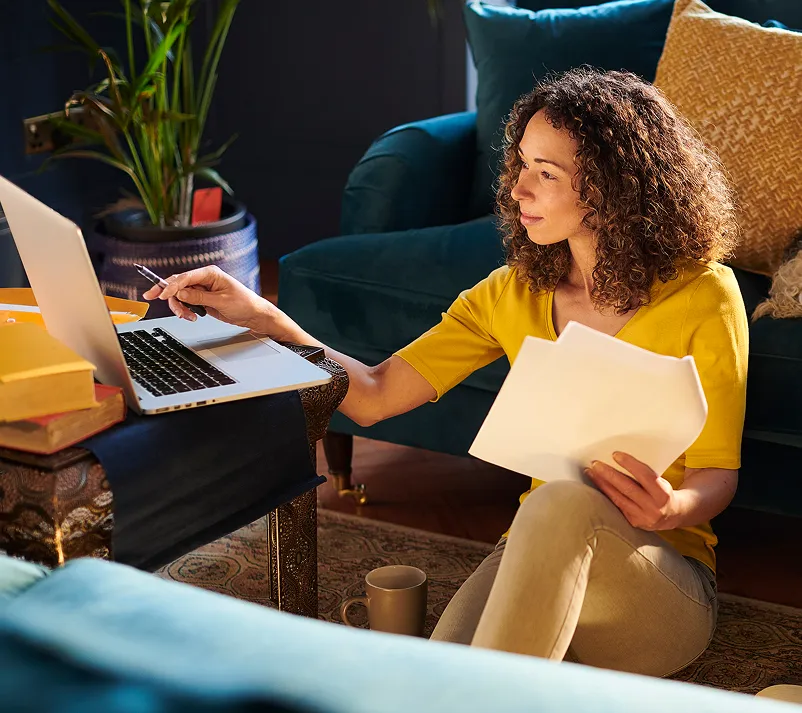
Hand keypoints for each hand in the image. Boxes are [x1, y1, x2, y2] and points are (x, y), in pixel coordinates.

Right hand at [142, 265, 291, 337]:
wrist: (253, 314)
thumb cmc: (244, 303)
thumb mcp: (221, 301)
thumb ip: (199, 297)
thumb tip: (180, 293)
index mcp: (210, 273)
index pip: (185, 277)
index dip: (171, 285)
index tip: (161, 294)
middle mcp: (204, 279)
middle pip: (177, 284)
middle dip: (168, 294)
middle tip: (155, 300)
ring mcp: (202, 289)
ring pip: (179, 295)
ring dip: (179, 306)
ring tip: (188, 316)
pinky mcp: (201, 299)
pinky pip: (185, 303)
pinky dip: (184, 310)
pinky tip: (190, 316)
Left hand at [585, 452, 679, 530]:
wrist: (673, 514)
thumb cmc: (663, 491)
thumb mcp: (660, 481)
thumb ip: (644, 474)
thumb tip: (619, 458)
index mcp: (663, 493)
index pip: (645, 476)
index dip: (630, 464)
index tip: (615, 454)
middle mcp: (654, 507)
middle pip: (628, 488)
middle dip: (609, 474)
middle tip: (595, 464)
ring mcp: (643, 517)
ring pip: (618, 498)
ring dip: (602, 484)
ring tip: (590, 473)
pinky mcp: (633, 523)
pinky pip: (616, 507)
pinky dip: (606, 495)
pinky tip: (596, 486)